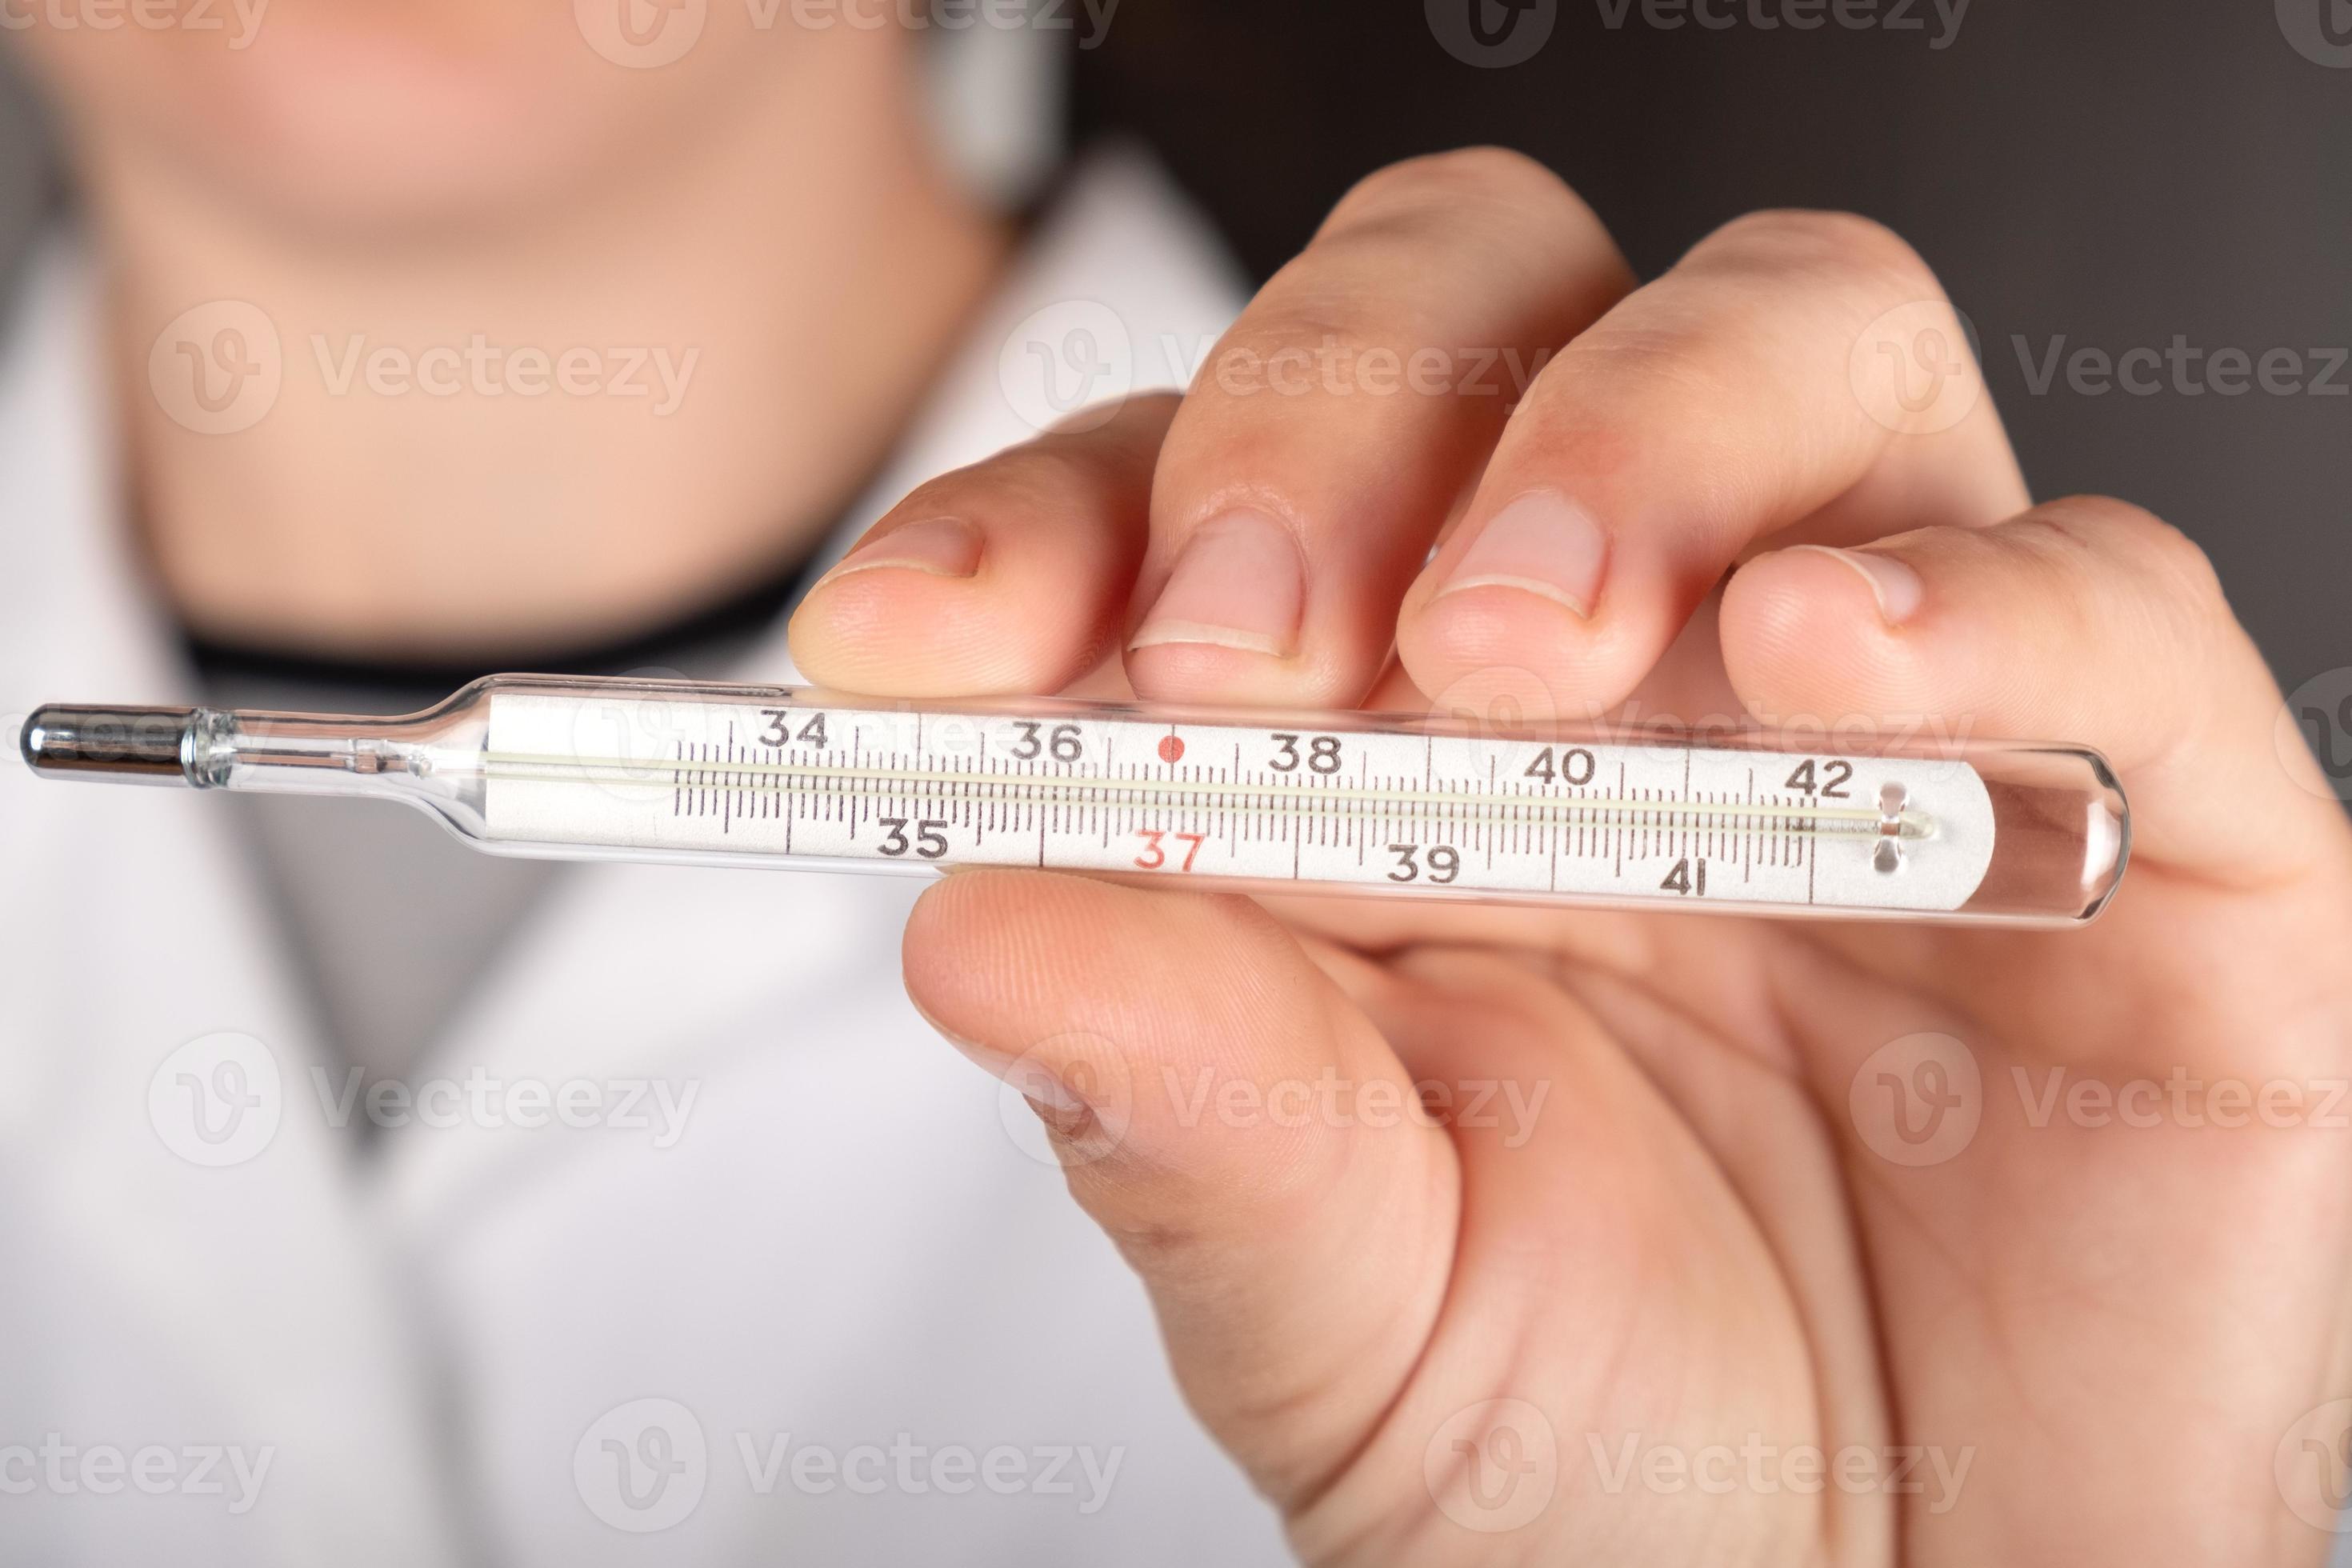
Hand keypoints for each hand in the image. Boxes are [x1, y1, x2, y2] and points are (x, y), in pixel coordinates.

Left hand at [787, 149, 2351, 1564]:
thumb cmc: (1593, 1463)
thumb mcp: (1336, 1309)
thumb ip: (1181, 1109)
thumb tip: (968, 918)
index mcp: (1376, 753)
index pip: (1193, 496)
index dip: (1050, 520)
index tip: (918, 644)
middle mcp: (1622, 667)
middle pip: (1473, 316)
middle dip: (1324, 422)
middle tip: (1247, 640)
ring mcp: (1882, 700)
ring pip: (1787, 338)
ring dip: (1623, 438)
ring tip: (1521, 644)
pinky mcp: (2139, 804)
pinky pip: (2093, 590)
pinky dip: (1964, 590)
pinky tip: (1822, 660)